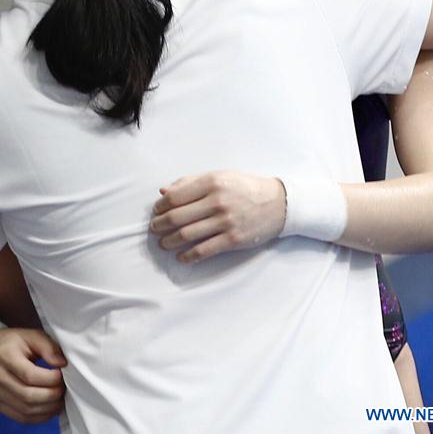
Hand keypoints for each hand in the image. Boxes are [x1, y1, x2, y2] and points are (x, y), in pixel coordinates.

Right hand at [0, 328, 66, 423]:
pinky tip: (50, 408)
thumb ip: (48, 347)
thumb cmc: (13, 342)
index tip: (62, 374)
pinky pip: (20, 418)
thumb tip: (62, 363)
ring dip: (47, 408)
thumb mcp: (31, 335)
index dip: (50, 379)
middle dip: (51, 395)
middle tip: (64, 389)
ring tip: (60, 399)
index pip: (29, 375)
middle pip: (28, 396)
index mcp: (5, 356)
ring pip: (25, 410)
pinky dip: (38, 417)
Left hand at [149, 170, 285, 262]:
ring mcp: (225, 221)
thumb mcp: (220, 176)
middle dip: (160, 225)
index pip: (175, 197)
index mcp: (212, 182)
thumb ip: (191, 182)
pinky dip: (188, 256)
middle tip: (154, 229)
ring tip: (163, 243)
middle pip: (177, 217)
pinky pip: (204, 250)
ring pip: (187, 235)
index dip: (160, 206)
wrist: (278, 203)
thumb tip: (164, 191)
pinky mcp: (233, 239)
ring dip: (169, 241)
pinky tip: (181, 257)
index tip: (156, 211)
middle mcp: (217, 201)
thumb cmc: (245, 187)